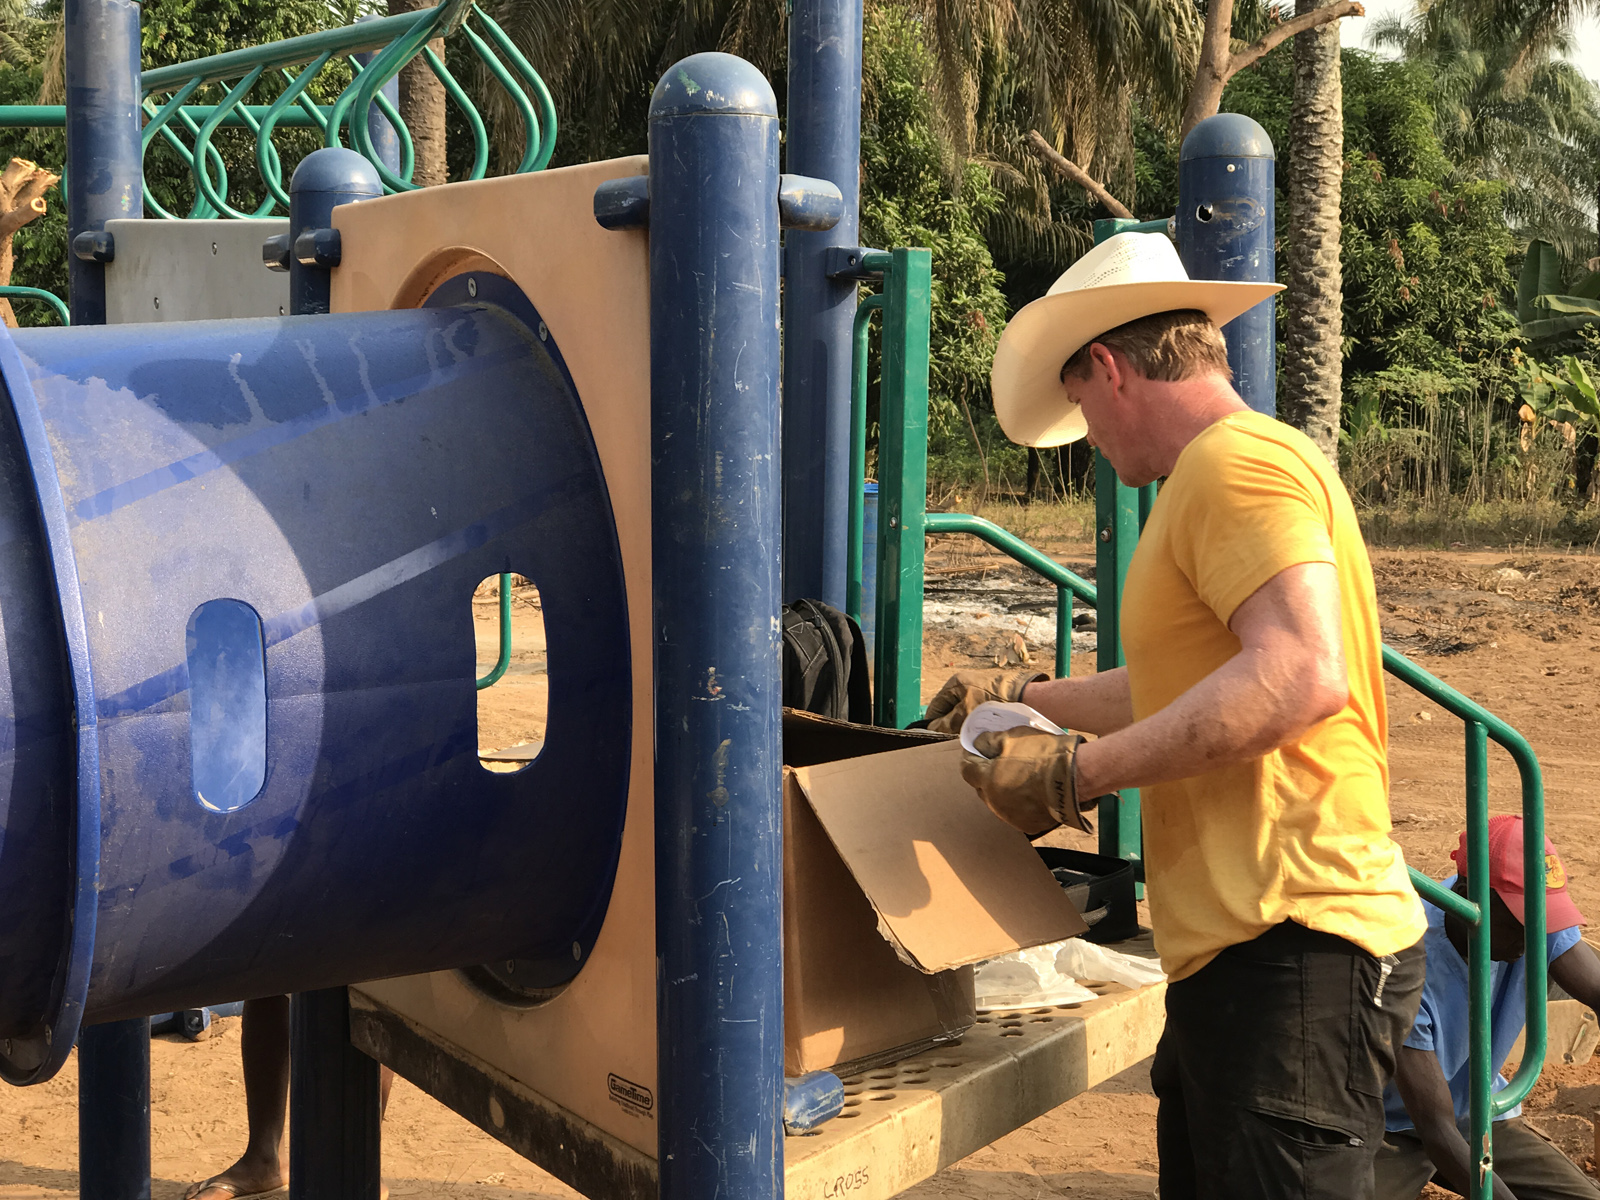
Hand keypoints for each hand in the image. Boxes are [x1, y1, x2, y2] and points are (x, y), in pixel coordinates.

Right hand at [923, 668, 1046, 733]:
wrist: (1025, 696)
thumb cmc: (992, 702)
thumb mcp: (964, 714)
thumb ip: (945, 723)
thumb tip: (932, 729)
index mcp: (953, 684)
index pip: (935, 706)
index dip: (932, 723)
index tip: (932, 738)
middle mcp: (963, 684)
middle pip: (948, 709)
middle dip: (948, 724)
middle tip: (950, 741)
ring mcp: (976, 690)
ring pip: (961, 712)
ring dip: (961, 724)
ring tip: (965, 738)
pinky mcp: (988, 696)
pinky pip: (973, 712)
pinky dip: (973, 722)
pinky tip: (977, 732)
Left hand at [959, 728, 1097, 834]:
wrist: (1075, 778)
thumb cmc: (1043, 755)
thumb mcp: (1013, 737)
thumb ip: (989, 741)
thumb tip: (979, 744)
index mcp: (987, 780)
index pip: (967, 770)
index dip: (971, 758)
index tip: (977, 751)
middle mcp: (994, 802)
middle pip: (981, 787)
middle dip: (986, 775)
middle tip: (1001, 762)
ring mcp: (1011, 816)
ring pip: (998, 802)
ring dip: (1002, 790)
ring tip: (1019, 777)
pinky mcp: (1028, 825)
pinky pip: (1016, 812)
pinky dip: (1019, 803)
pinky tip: (1031, 792)